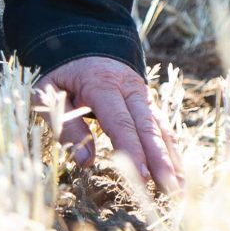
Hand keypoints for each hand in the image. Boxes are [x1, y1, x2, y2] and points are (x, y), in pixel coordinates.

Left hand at [36, 55, 185, 193]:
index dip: (132, 151)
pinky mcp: (146, 102)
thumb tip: (86, 162)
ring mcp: (142, 94)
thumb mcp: (48, 94)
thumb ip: (66, 126)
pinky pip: (161, 126)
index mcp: (102, 84)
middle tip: (172, 191)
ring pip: (161, 127)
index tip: (142, 178)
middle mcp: (129, 88)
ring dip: (172, 158)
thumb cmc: (61, 72)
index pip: (120, 123)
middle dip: (162, 161)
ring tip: (181, 188)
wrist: (82, 39)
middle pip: (149, 128)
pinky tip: (178, 171)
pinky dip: (172, 149)